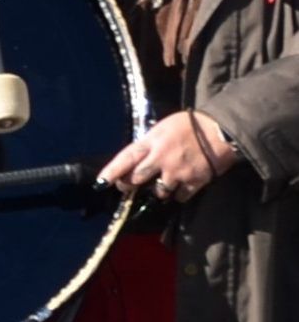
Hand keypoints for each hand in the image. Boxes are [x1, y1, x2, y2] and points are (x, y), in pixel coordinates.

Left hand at [103, 109, 236, 203]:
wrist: (222, 129)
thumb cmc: (192, 124)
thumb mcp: (163, 128)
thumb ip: (149, 143)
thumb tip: (138, 157)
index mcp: (151, 142)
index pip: (125, 158)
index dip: (111, 172)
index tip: (100, 183)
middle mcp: (161, 158)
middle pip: (136, 179)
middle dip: (130, 184)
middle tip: (129, 185)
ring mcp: (177, 171)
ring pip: (158, 191)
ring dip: (158, 190)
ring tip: (163, 182)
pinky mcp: (194, 181)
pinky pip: (179, 197)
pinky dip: (178, 195)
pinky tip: (182, 187)